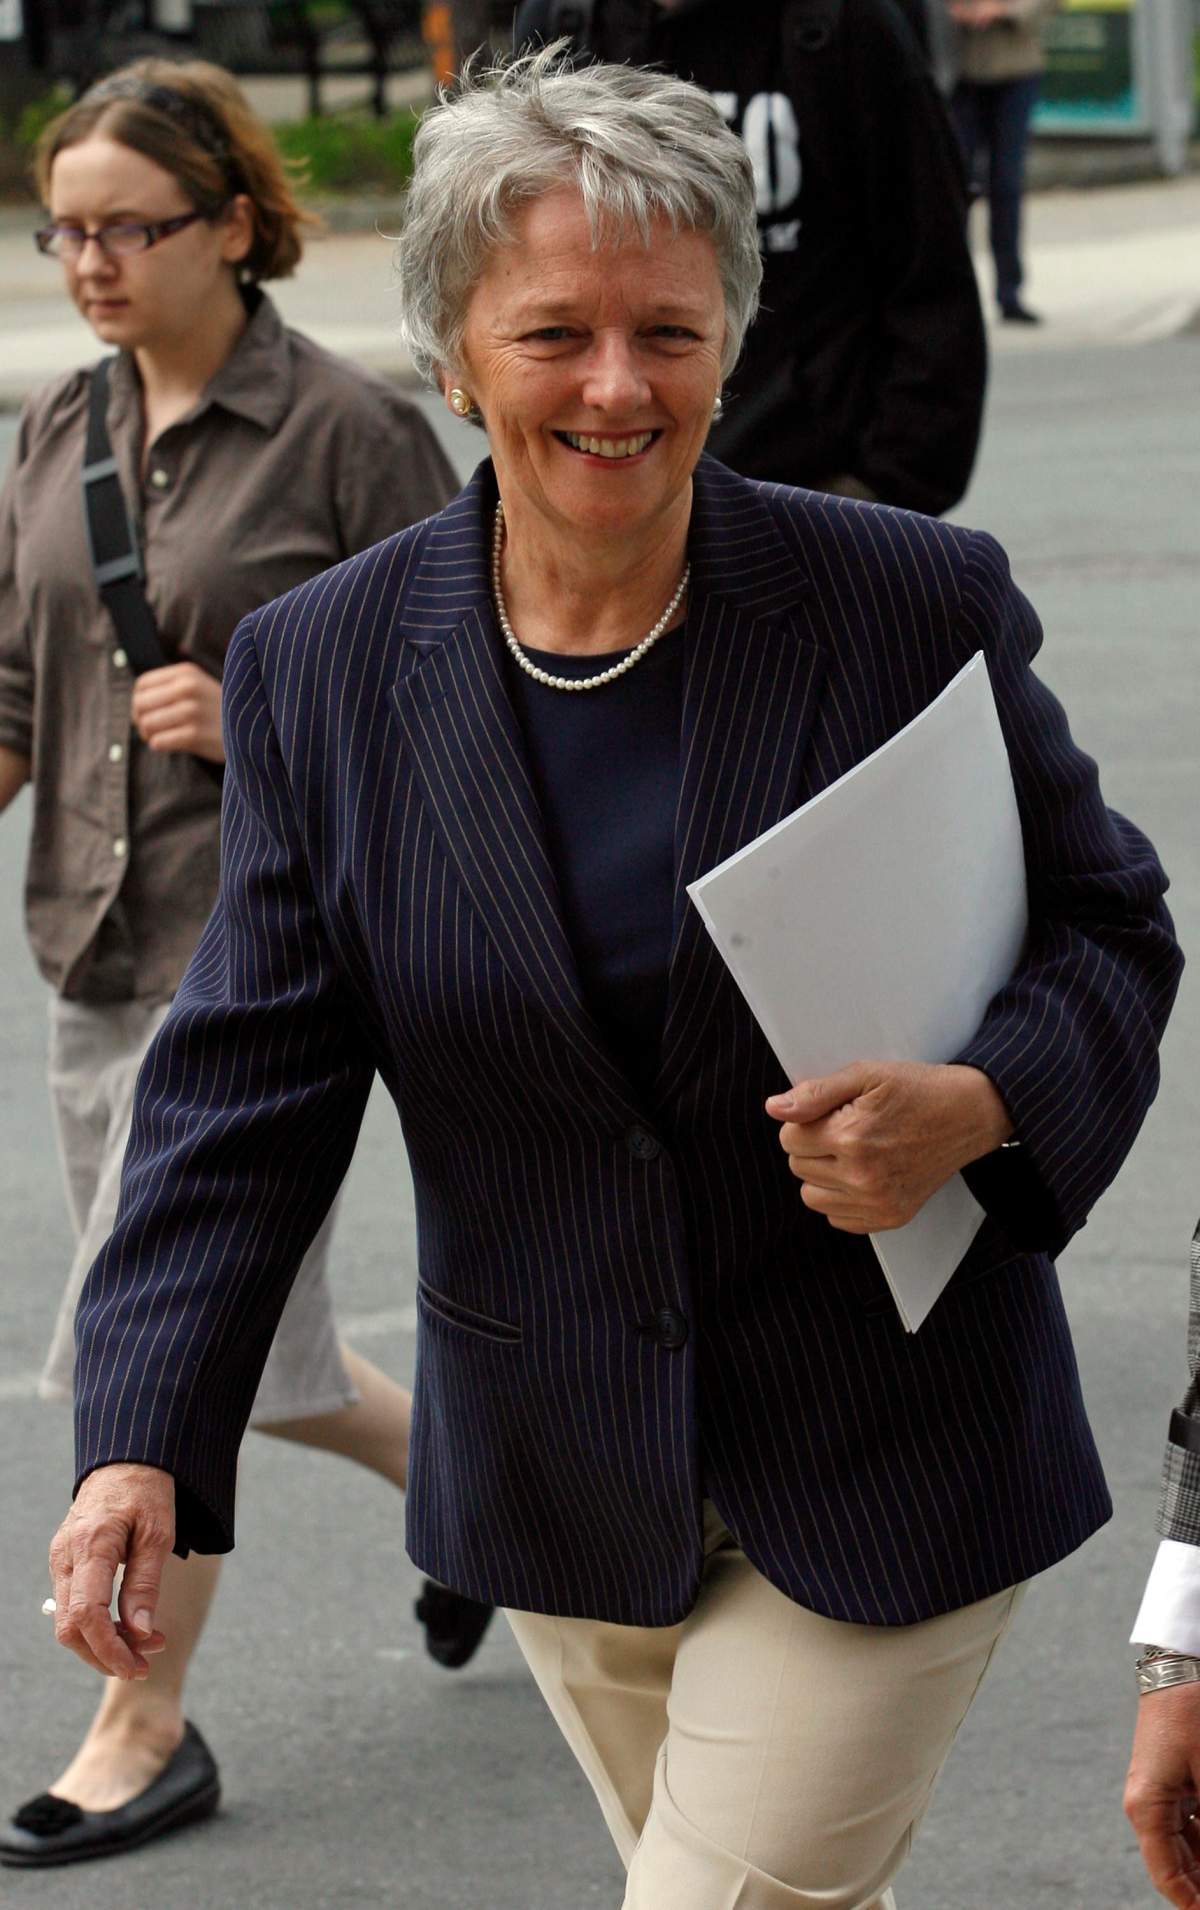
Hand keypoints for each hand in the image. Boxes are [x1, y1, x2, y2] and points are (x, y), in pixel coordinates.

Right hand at [48, 1463, 174, 1678]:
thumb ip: (145, 1584)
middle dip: (105, 1654)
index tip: (136, 1666)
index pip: (86, 1614)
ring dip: (103, 1642)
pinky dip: (98, 1624)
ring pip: (68, 1620)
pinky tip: (128, 1625)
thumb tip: (139, 1634)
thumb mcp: (159, 1533)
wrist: (126, 1458)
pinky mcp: (65, 1561)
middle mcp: (65, 1556)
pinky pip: (73, 1604)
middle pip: (70, 1627)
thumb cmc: (147, 1491)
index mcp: (91, 1545)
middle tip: (146, 1661)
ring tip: (145, 1644)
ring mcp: (60, 1559)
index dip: (108, 1649)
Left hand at [131, 662, 223, 763]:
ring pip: (147, 724)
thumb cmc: (220, 711)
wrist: (254, 729)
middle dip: (140, 719)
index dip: (138, 701)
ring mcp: (191, 711)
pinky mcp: (195, 734)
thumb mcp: (200, 685)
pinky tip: (170, 745)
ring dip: (149, 735)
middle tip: (150, 729)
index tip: (147, 712)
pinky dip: (160, 745)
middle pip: (140, 704)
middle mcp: (187, 688)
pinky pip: (158, 742)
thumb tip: (137, 703)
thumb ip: (171, 687)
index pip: (142, 684)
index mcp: (186, 673)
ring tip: (160, 737)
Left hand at [765, 1059, 1012, 1233]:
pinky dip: (842, 1198)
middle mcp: (863, 1176)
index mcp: (852, 1137)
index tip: (833, 1112)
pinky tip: (865, 1173)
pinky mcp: (890, 1218)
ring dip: (822, 1175)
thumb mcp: (865, 1075)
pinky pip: (837, 1218)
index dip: (805, 1120)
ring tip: (854, 1151)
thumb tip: (773, 1108)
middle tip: (848, 1128)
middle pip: (798, 1166)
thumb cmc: (916, 1090)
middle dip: (813, 1145)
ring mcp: (877, 1202)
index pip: (789, 1138)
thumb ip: (815, 1093)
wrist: (967, 1115)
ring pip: (811, 1197)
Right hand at [1126, 1684, 1199, 1905]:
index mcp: (1146, 1808)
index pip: (1169, 1878)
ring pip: (1189, 1848)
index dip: (1193, 1903)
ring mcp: (1158, 1794)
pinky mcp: (1172, 1782)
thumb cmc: (1194, 1714)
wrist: (1180, 1665)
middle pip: (1179, 1867)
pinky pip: (1192, 1824)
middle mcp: (1146, 1806)